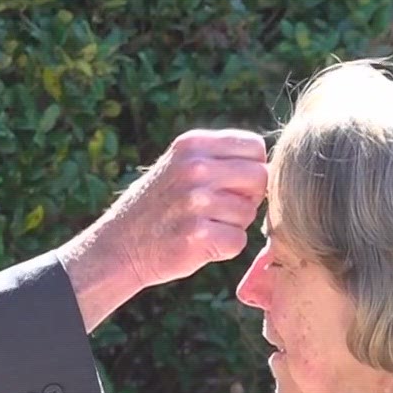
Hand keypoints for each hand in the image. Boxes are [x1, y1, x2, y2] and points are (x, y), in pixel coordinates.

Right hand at [59, 129, 267, 328]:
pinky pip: (238, 241)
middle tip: (222, 210)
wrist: (118, 247)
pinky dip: (224, 249)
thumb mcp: (180, 165)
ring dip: (234, 225)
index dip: (251, 169)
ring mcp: (196, 201)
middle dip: (249, 197)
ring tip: (203, 226)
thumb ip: (219, 159)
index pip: (255, 147)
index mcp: (193, 144)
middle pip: (261, 177)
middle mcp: (195, 168)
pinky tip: (199, 244)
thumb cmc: (157, 207)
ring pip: (249, 213)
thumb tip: (274, 166)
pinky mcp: (197, 236)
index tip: (232, 185)